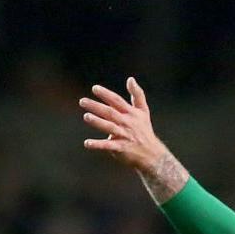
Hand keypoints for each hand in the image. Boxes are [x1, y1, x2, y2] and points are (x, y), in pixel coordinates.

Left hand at [81, 78, 184, 196]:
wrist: (152, 154)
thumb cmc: (144, 131)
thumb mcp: (143, 111)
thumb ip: (137, 94)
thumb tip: (130, 78)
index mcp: (130, 113)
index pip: (117, 101)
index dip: (106, 94)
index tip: (95, 88)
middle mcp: (127, 123)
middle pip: (110, 113)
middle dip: (96, 106)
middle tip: (82, 101)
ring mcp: (124, 135)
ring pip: (110, 127)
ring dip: (98, 122)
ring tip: (86, 116)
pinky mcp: (121, 148)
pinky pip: (108, 146)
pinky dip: (98, 145)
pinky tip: (87, 143)